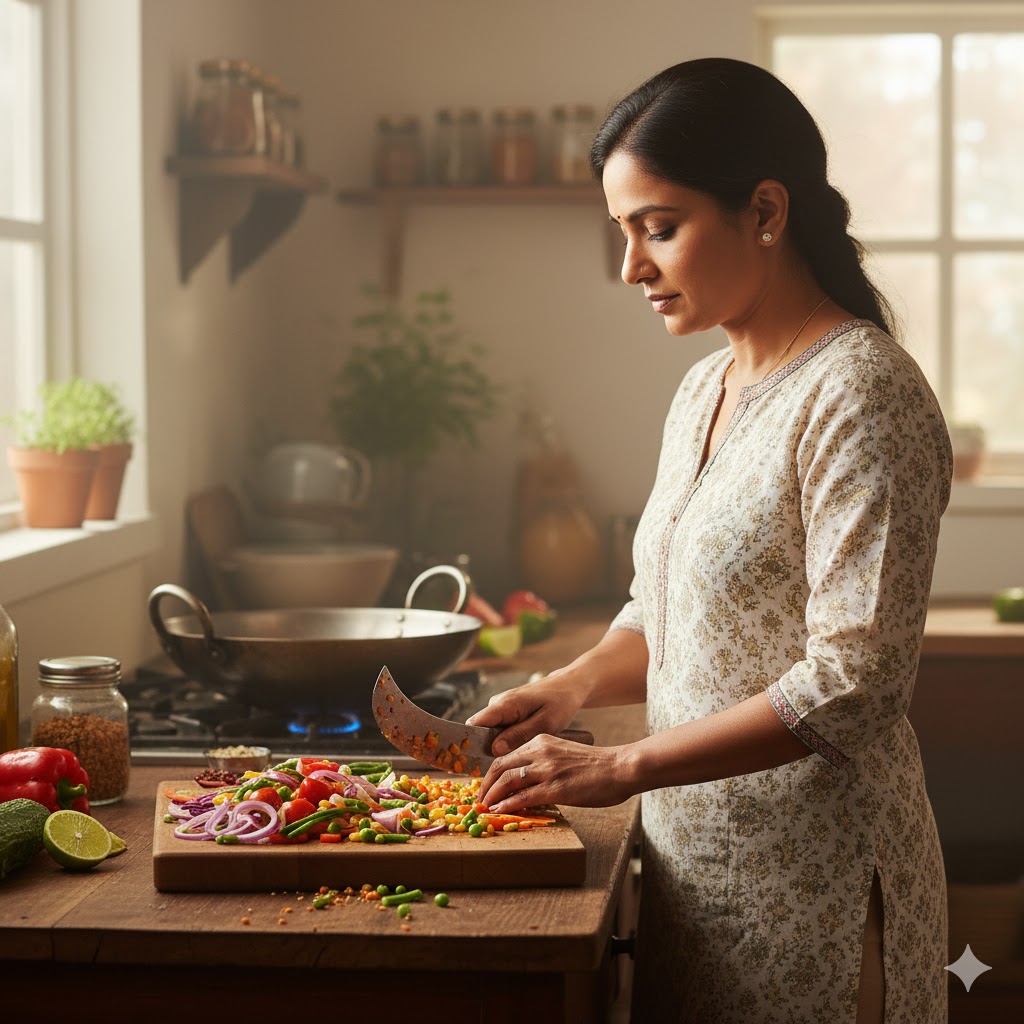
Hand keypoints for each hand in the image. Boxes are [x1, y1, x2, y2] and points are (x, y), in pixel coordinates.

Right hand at [465, 671, 581, 755]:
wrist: (569, 686)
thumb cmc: (560, 703)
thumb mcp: (545, 723)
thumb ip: (519, 735)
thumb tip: (494, 749)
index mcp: (505, 704)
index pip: (474, 724)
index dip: (469, 743)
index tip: (473, 765)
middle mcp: (498, 703)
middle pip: (479, 730)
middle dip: (485, 750)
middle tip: (499, 770)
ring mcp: (501, 706)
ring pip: (488, 731)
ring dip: (496, 747)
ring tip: (511, 762)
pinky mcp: (507, 711)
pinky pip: (497, 728)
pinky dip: (504, 740)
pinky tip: (516, 751)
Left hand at [477, 736, 634, 811]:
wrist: (620, 767)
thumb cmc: (597, 765)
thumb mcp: (564, 755)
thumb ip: (544, 763)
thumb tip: (527, 783)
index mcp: (542, 741)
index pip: (506, 756)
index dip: (491, 773)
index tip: (485, 786)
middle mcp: (540, 751)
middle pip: (500, 766)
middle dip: (486, 785)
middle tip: (479, 799)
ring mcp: (547, 769)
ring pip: (508, 780)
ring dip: (492, 796)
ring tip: (485, 808)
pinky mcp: (556, 787)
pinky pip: (523, 796)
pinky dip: (507, 804)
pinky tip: (500, 810)